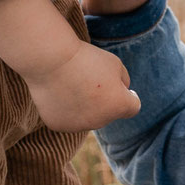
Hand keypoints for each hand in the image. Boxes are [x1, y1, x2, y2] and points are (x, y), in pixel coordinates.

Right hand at [25, 40, 139, 132]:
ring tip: (71, 84)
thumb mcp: (114, 63)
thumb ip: (122, 80)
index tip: (121, 88)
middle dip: (103, 99)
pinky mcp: (59, 125)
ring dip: (84, 106)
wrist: (51, 60)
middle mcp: (101, 121)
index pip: (133, 106)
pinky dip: (65, 108)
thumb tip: (121, 91)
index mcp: (119, 105)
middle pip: (108, 112)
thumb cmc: (85, 58)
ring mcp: (78, 126)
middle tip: (87, 78)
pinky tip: (58, 92)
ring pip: (87, 117)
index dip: (130, 96)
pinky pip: (67, 118)